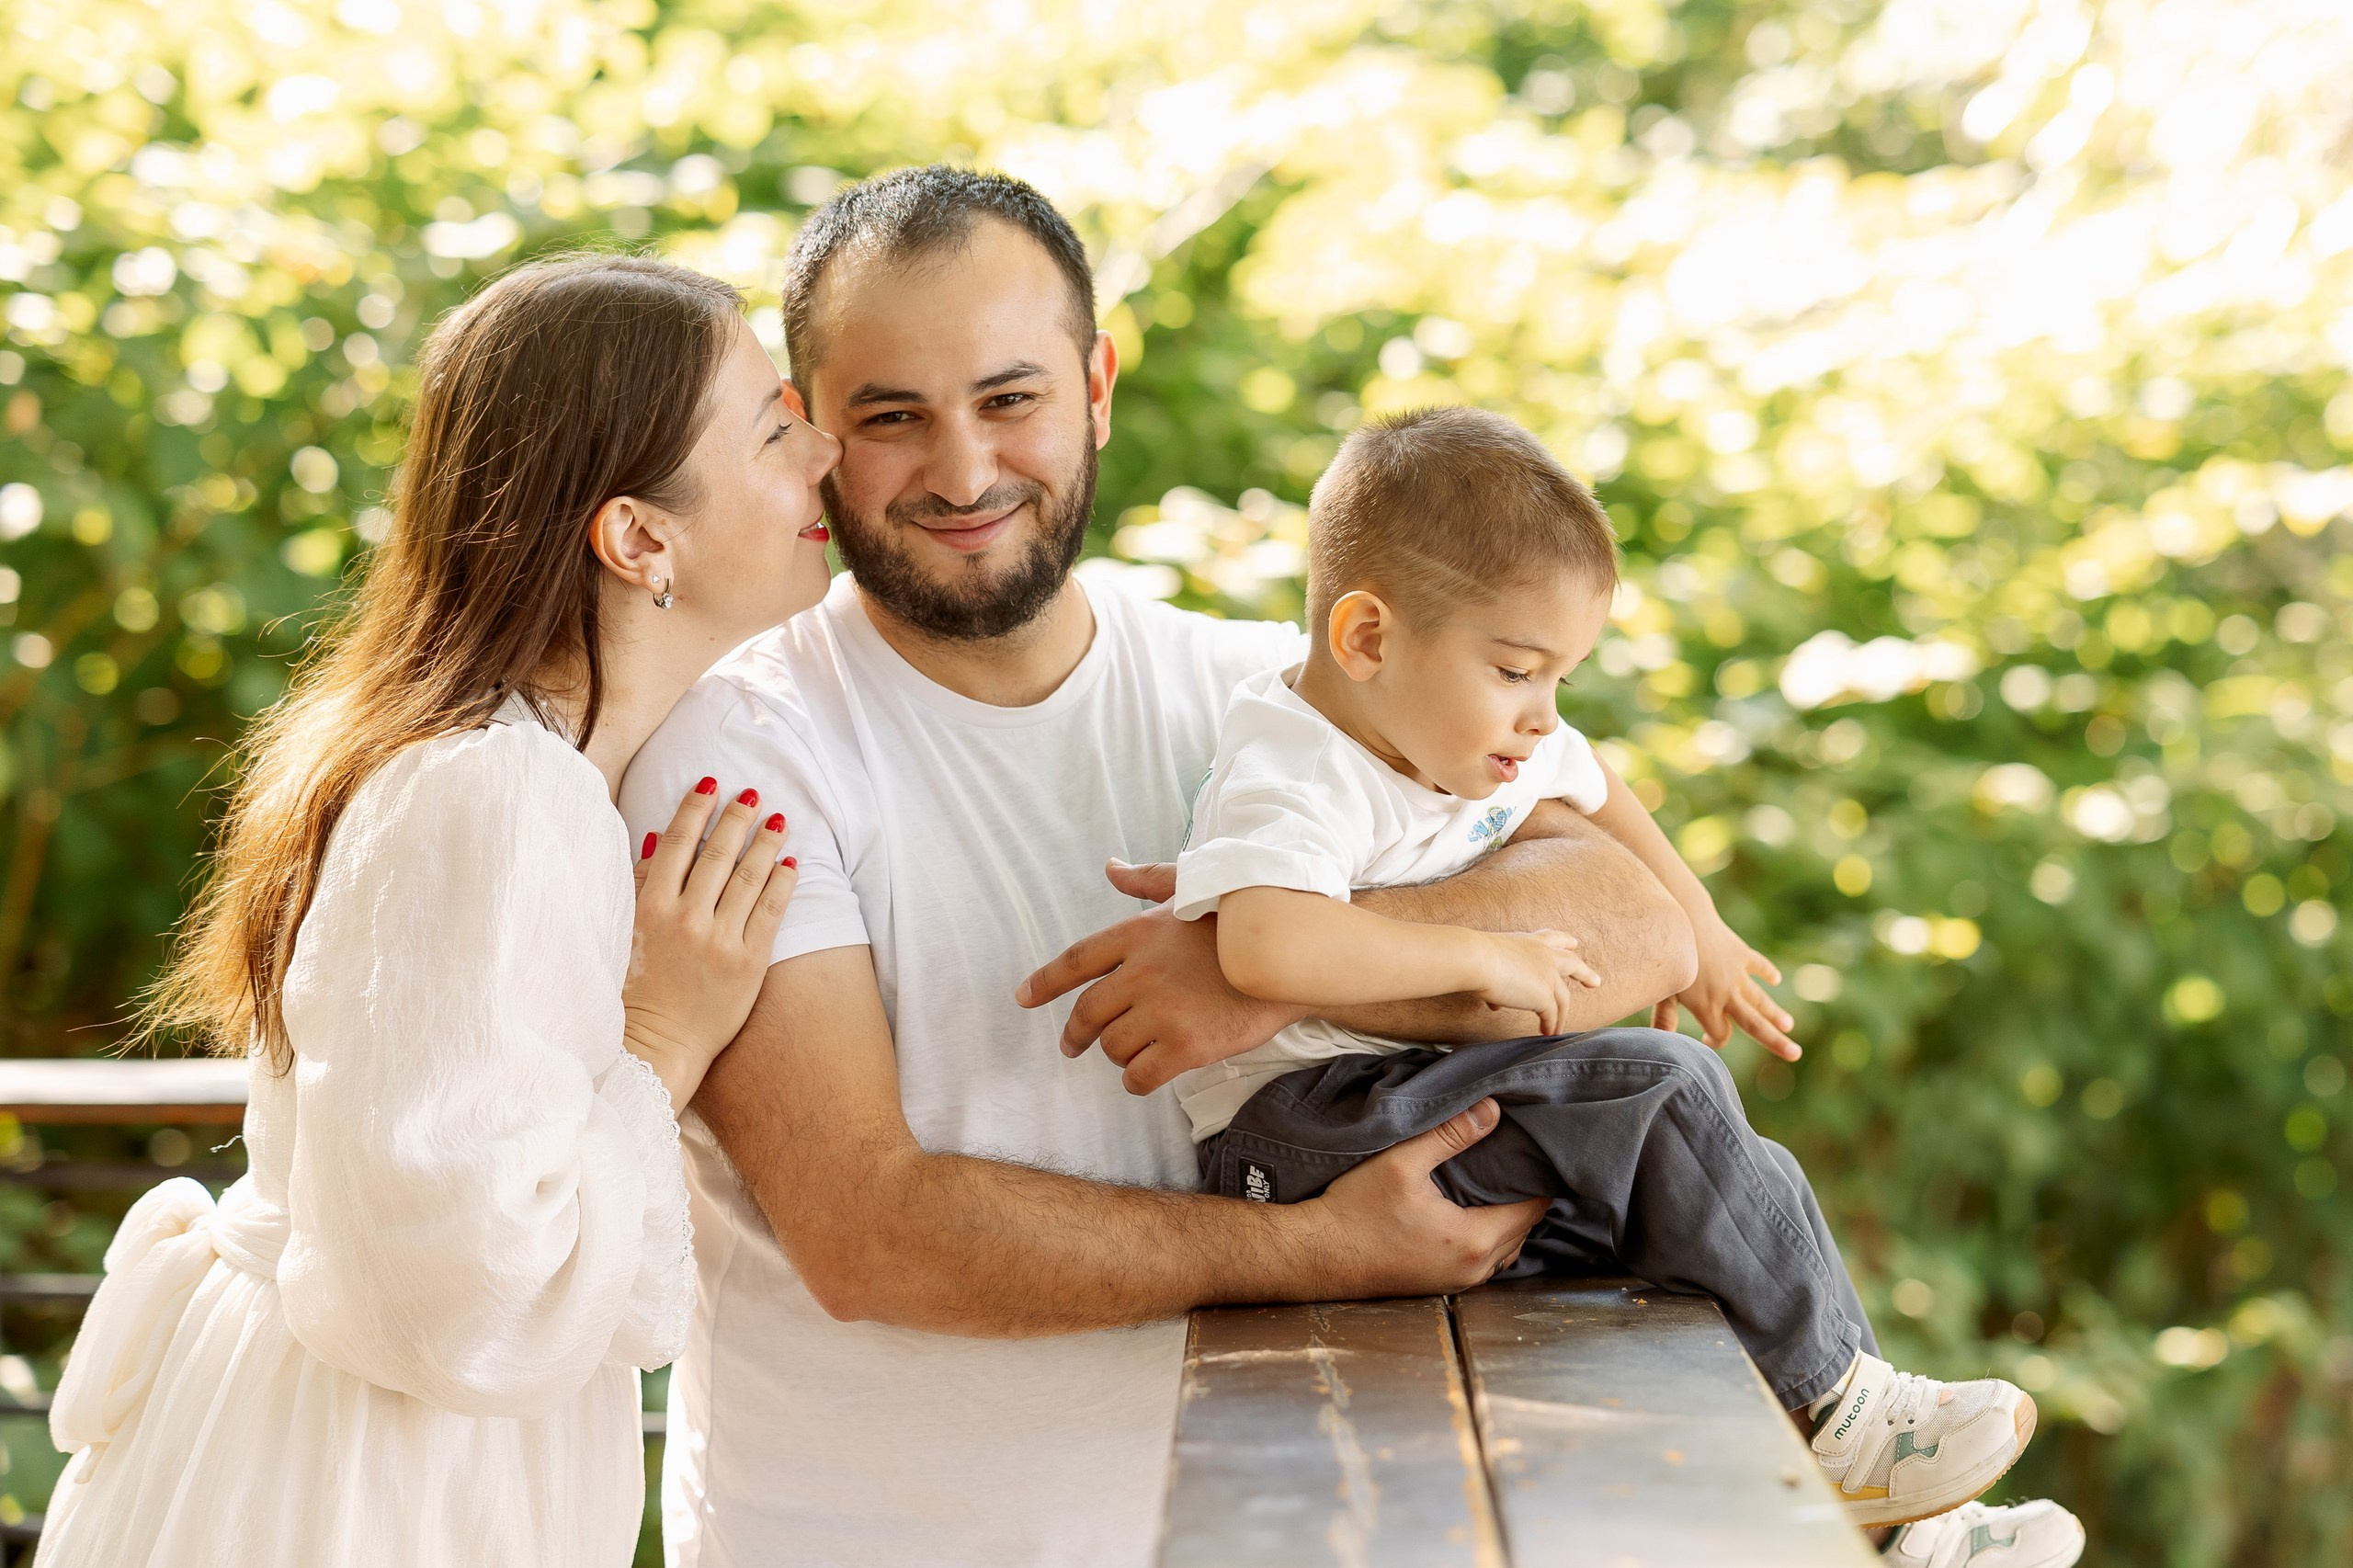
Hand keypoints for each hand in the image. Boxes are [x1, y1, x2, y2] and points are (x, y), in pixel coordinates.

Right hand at [625, 779, 797, 1109]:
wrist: (656, 1044)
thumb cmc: (636, 987)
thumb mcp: (626, 931)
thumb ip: (640, 885)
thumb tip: (655, 838)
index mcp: (651, 907)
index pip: (677, 844)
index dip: (696, 808)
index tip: (711, 783)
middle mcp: (688, 918)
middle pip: (718, 854)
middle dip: (736, 817)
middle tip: (752, 794)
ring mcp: (721, 940)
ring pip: (750, 877)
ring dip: (765, 842)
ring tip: (778, 819)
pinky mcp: (749, 962)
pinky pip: (772, 911)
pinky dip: (782, 881)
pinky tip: (791, 861)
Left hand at [1014, 860, 1303, 1094]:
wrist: (1291, 960)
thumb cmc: (1241, 924)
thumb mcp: (1191, 890)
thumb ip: (1146, 881)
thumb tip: (1111, 867)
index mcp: (1137, 934)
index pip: (1075, 961)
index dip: (1044, 983)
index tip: (1023, 998)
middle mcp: (1141, 973)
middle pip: (1087, 1013)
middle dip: (1074, 1035)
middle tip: (1071, 1046)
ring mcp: (1162, 1012)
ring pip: (1113, 1048)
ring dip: (1118, 1055)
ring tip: (1132, 1053)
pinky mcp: (1185, 1047)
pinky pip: (1140, 1076)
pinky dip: (1136, 1081)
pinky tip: (1144, 1077)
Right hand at [1306, 1099, 1547, 1295]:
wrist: (1318, 1255)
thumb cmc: (1356, 1211)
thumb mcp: (1403, 1162)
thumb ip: (1451, 1134)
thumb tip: (1492, 1110)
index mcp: (1474, 1240)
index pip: (1534, 1207)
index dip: (1537, 1177)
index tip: (1531, 1150)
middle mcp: (1475, 1269)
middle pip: (1525, 1228)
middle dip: (1524, 1195)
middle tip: (1515, 1160)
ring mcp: (1459, 1281)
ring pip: (1507, 1247)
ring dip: (1507, 1218)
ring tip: (1496, 1182)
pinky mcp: (1442, 1284)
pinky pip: (1485, 1259)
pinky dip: (1488, 1234)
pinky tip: (1471, 1209)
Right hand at [1475, 929, 1600, 1035]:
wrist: (1476, 959)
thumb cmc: (1474, 955)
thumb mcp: (1490, 959)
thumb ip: (1499, 978)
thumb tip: (1496, 1002)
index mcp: (1529, 942)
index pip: (1552, 938)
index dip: (1564, 941)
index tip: (1574, 943)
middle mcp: (1544, 955)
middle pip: (1572, 963)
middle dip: (1584, 973)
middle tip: (1595, 982)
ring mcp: (1548, 975)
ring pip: (1563, 998)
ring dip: (1562, 1014)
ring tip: (1560, 1027)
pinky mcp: (1544, 996)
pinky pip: (1552, 1015)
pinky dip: (1551, 1025)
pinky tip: (1548, 1033)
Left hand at [1652, 916, 1798, 1059]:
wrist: (1687, 919)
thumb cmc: (1670, 957)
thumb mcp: (1664, 989)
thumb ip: (1665, 1016)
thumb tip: (1658, 1037)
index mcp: (1707, 1007)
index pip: (1721, 1034)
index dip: (1715, 1041)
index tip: (1706, 1039)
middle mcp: (1727, 994)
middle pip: (1754, 1024)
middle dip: (1775, 1041)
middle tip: (1795, 1054)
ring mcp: (1737, 974)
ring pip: (1760, 999)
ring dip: (1776, 1013)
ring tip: (1789, 1025)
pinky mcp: (1741, 955)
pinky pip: (1758, 965)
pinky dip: (1767, 972)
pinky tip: (1775, 980)